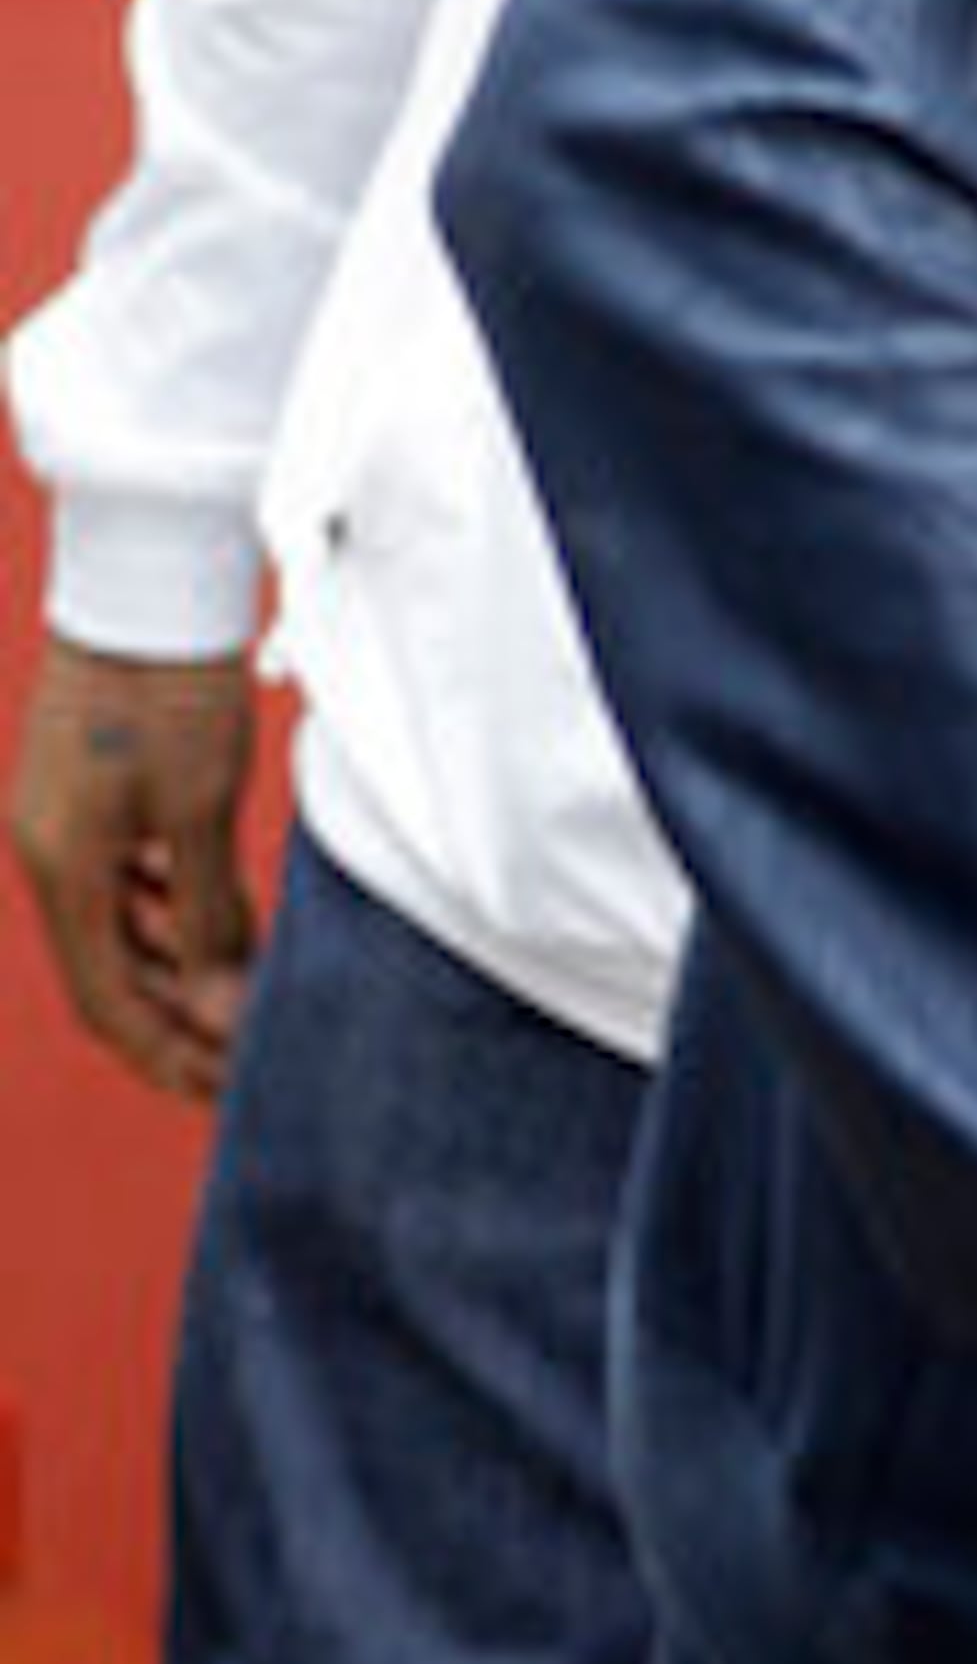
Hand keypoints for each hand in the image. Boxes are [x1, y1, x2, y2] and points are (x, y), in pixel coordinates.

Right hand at [11, 632, 261, 1099]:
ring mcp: (58, 820)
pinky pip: (117, 878)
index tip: (232, 1087)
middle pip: (107, 973)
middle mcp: (46, 853)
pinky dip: (161, 913)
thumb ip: (209, 912)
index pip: (111, 1004)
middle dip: (174, 1023)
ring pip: (112, 927)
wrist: (143, 576)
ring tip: (235, 1000)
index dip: (171, 1055)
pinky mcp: (81, 789)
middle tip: (242, 1058)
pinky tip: (206, 921)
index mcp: (64, 869)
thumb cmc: (174, 684)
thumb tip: (224, 1006)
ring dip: (170, 970)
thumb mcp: (203, 806)